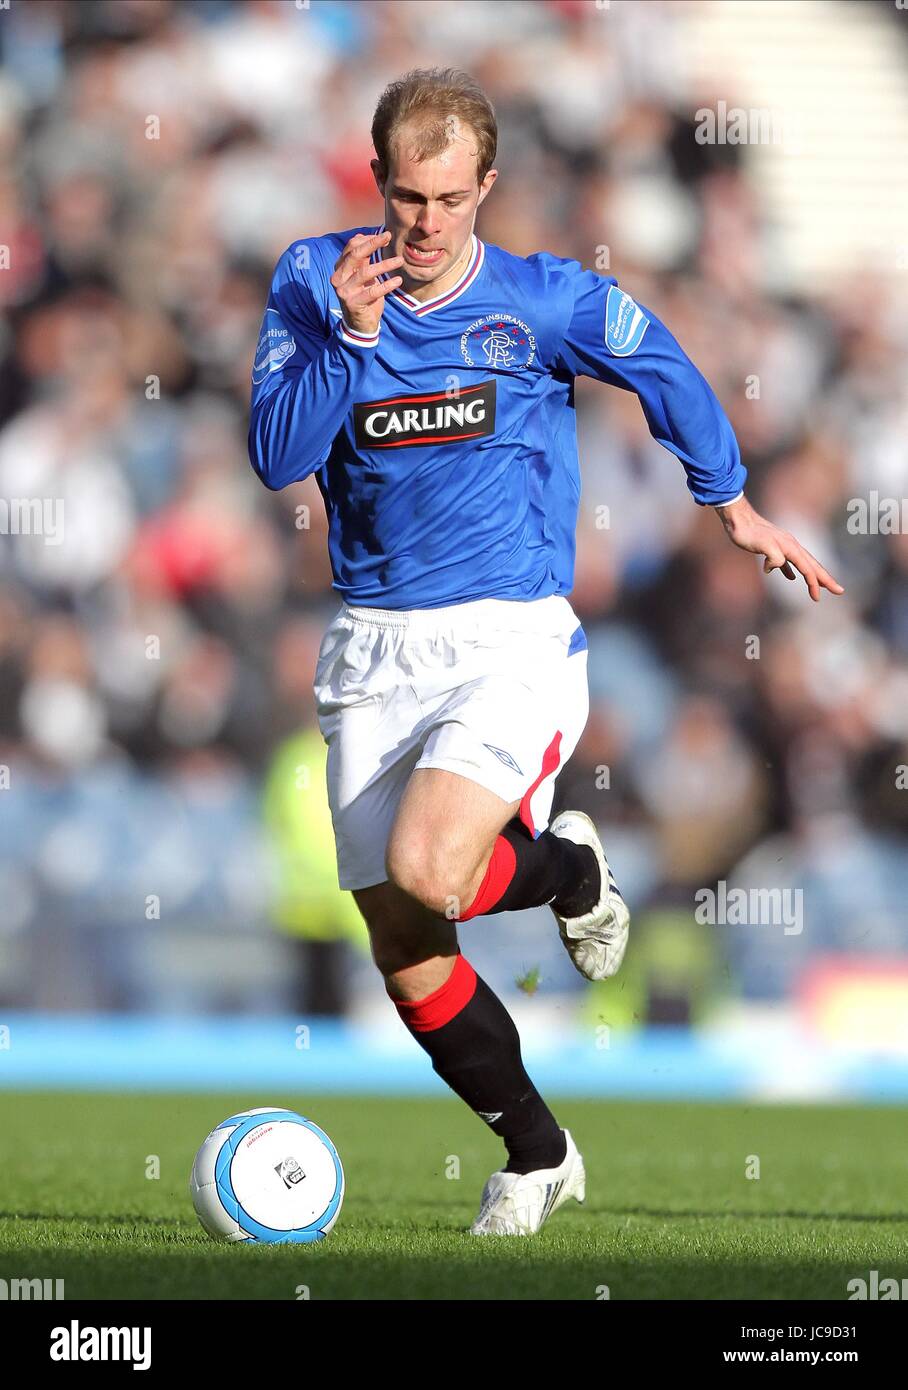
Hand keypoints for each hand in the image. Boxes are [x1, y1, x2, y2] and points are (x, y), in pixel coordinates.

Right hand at [330, 231, 402, 336]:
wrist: (359, 324)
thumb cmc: (363, 296)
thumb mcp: (362, 275)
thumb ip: (362, 258)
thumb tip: (364, 236)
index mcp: (340, 268)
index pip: (351, 247)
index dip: (367, 239)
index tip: (384, 236)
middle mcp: (338, 278)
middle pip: (356, 255)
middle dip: (373, 243)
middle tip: (389, 236)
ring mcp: (344, 291)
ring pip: (365, 272)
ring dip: (385, 264)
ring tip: (400, 260)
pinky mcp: (353, 303)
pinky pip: (373, 291)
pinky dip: (387, 285)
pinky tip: (398, 280)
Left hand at [716, 495, 843, 601]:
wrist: (738, 518)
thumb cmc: (748, 532)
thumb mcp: (762, 545)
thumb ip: (773, 557)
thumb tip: (774, 568)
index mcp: (791, 547)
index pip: (808, 569)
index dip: (814, 584)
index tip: (817, 599)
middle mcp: (791, 546)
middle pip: (813, 566)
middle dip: (826, 579)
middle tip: (840, 591)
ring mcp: (783, 547)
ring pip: (803, 564)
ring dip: (812, 576)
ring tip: (820, 586)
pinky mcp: (773, 548)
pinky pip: (788, 563)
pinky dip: (792, 571)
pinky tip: (791, 578)